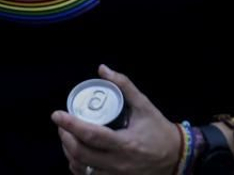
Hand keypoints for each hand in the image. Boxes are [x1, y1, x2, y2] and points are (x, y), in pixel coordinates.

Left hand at [51, 66, 181, 174]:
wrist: (177, 158)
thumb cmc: (158, 131)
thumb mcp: (144, 106)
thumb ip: (124, 85)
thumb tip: (103, 69)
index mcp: (126, 143)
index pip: (91, 135)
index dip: (70, 125)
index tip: (56, 114)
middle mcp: (119, 164)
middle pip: (81, 154)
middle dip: (65, 138)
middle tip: (61, 125)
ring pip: (83, 169)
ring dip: (69, 153)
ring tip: (67, 138)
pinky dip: (78, 168)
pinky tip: (76, 156)